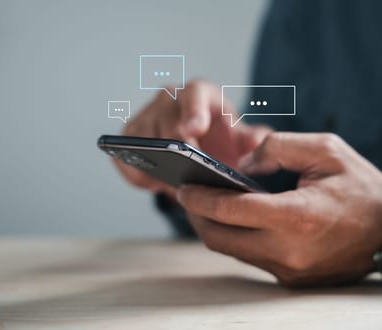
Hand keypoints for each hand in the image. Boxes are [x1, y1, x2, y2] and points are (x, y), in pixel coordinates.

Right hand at [112, 80, 270, 193]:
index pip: (194, 94)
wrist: (200, 145)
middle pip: (165, 121)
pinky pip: (124, 155)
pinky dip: (135, 172)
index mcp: (200, 92)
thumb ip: (253, 139)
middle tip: (187, 173)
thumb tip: (257, 141)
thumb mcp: (240, 139)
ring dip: (154, 162)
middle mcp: (169, 97)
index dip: (193, 111)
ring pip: (142, 139)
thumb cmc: (221, 139)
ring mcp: (146, 114)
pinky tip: (152, 184)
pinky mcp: (129, 134)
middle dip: (175, 149)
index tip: (193, 131)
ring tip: (170, 183)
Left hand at [176, 132, 381, 286]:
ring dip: (216, 228)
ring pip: (234, 251)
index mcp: (297, 216)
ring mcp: (291, 271)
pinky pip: (252, 258)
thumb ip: (278, 147)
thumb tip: (242, 164)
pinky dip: (238, 238)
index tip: (183, 187)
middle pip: (221, 239)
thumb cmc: (362, 185)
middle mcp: (289, 251)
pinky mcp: (293, 279)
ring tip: (207, 204)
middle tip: (188, 195)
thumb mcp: (326, 149)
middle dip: (197, 217)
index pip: (231, 210)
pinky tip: (236, 219)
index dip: (201, 198)